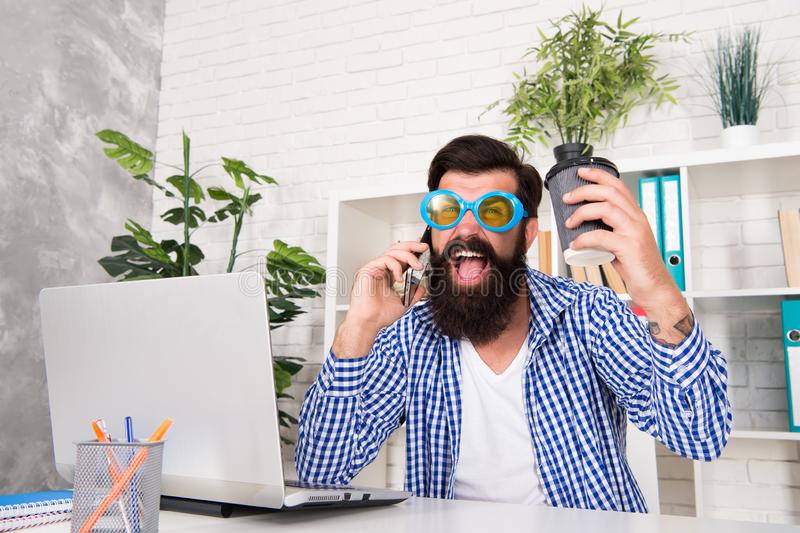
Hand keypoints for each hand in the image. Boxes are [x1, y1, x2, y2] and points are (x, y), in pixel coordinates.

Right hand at [333, 240, 427, 357]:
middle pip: (396, 249)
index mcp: (389, 275)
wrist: (370, 322)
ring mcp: (375, 269)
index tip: (424, 249)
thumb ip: (414, 294)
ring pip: (392, 251)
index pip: (401, 257)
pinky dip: (396, 266)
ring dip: (408, 256)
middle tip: (424, 247)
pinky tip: (399, 278)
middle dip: (412, 246)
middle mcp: (381, 270)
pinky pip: (385, 260)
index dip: (412, 250)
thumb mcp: (404, 303)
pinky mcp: (368, 269)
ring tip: (418, 266)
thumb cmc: (380, 315)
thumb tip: (423, 287)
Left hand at [562, 167, 691, 343]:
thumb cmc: (638, 267)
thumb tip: (584, 226)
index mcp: (635, 216)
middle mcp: (637, 219)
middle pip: (610, 192)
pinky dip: (584, 239)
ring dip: (582, 212)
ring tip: (569, 222)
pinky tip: (575, 245)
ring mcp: (635, 232)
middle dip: (585, 191)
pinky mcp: (630, 248)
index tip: (581, 172)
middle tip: (567, 198)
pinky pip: (601, 236)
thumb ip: (608, 231)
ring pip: (606, 208)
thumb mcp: (622, 242)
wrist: (655, 288)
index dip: (599, 175)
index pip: (618, 186)